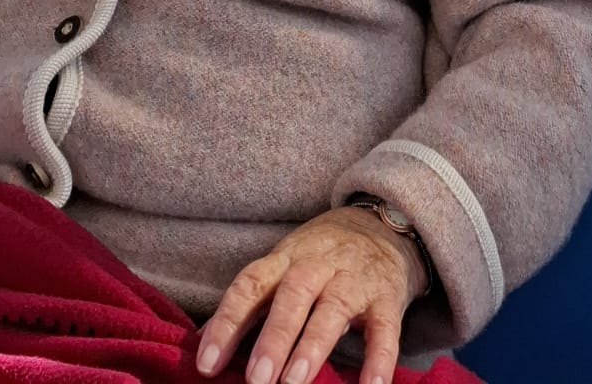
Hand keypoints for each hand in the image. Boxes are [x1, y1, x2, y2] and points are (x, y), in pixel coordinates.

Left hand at [196, 205, 426, 383]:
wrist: (381, 224)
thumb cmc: (320, 256)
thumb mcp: (283, 265)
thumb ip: (251, 302)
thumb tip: (204, 341)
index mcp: (285, 259)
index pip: (250, 285)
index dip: (227, 322)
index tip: (206, 363)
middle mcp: (317, 266)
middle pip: (292, 296)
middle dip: (273, 338)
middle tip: (256, 380)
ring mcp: (354, 280)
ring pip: (333, 309)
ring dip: (313, 345)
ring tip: (295, 380)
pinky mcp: (386, 298)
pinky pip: (385, 329)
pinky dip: (379, 358)